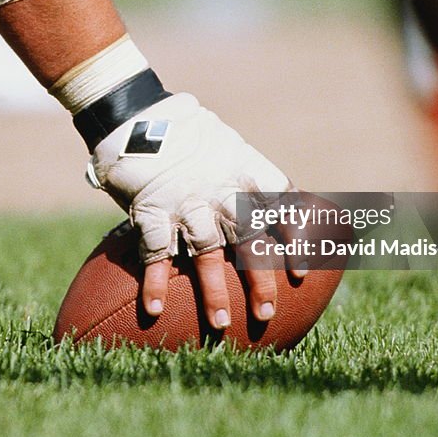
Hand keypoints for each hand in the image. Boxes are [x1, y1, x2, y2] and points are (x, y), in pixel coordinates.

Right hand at [87, 93, 300, 328]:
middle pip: (248, 238)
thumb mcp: (224, 144)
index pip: (281, 203)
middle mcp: (220, 187)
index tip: (303, 272)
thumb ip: (242, 175)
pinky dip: (155, 280)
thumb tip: (271, 204)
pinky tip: (154, 308)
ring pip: (206, 251)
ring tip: (220, 324)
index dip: (295, 238)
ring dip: (212, 290)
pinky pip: (155, 250)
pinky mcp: (151, 208)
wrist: (134, 112)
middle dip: (259, 278)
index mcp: (243, 168)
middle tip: (267, 313)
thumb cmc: (183, 131)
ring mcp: (186, 200)